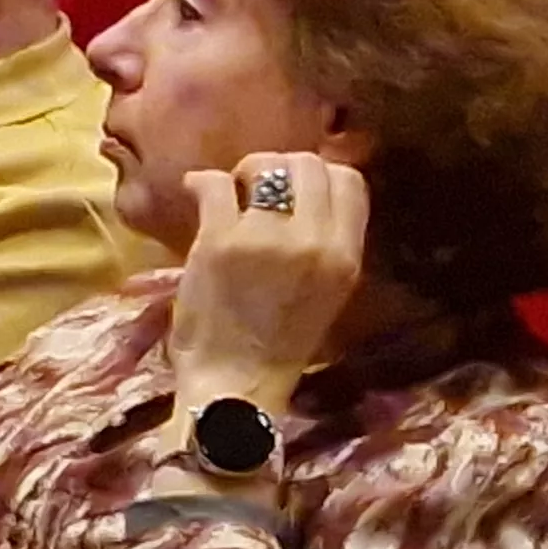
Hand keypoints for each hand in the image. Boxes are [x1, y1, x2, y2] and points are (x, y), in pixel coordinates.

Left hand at [161, 152, 372, 408]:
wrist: (237, 384)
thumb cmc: (278, 343)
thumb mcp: (327, 292)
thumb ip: (324, 242)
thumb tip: (308, 189)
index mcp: (345, 257)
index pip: (350, 181)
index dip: (321, 175)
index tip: (294, 188)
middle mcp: (314, 242)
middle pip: (307, 164)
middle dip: (279, 167)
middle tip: (256, 190)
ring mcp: (267, 238)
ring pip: (265, 165)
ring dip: (244, 173)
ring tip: (231, 196)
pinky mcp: (220, 241)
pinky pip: (215, 183)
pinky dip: (202, 183)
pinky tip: (197, 195)